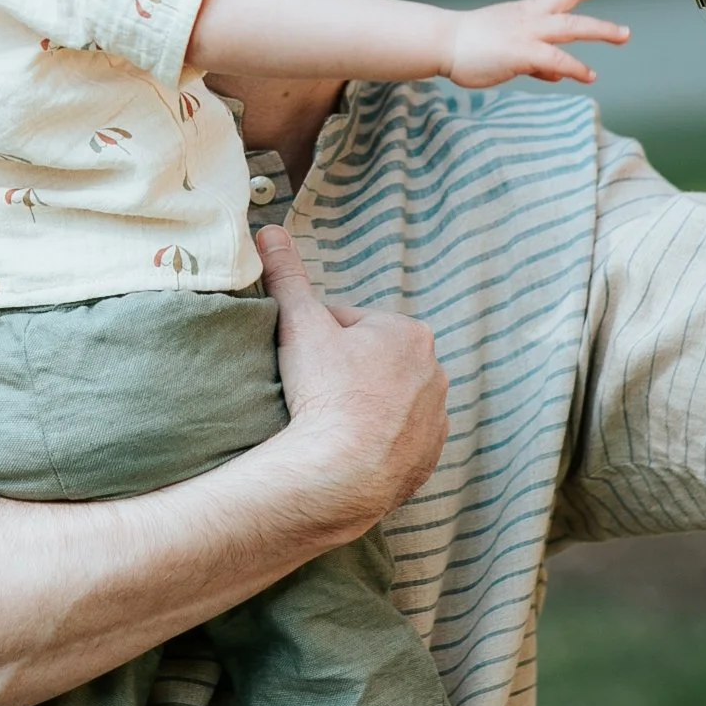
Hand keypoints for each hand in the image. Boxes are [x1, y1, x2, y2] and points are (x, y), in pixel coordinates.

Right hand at [258, 226, 447, 545]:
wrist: (342, 475)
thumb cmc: (325, 392)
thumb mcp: (300, 324)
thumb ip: (287, 275)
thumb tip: (269, 231)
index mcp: (409, 333)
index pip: (354, 325)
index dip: (320, 339)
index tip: (302, 360)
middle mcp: (435, 373)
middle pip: (375, 364)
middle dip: (346, 371)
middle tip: (311, 390)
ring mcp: (435, 420)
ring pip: (390, 402)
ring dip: (364, 407)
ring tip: (328, 422)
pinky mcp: (428, 460)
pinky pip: (398, 441)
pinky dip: (377, 442)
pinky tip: (348, 449)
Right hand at [438, 0, 628, 88]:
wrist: (442, 44)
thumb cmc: (469, 46)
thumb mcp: (508, 49)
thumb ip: (536, 62)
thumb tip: (556, 73)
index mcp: (526, 11)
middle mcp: (530, 17)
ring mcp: (527, 33)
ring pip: (570, 24)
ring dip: (600, 28)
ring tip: (623, 34)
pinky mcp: (521, 53)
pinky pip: (556, 59)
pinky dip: (575, 67)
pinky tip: (588, 75)